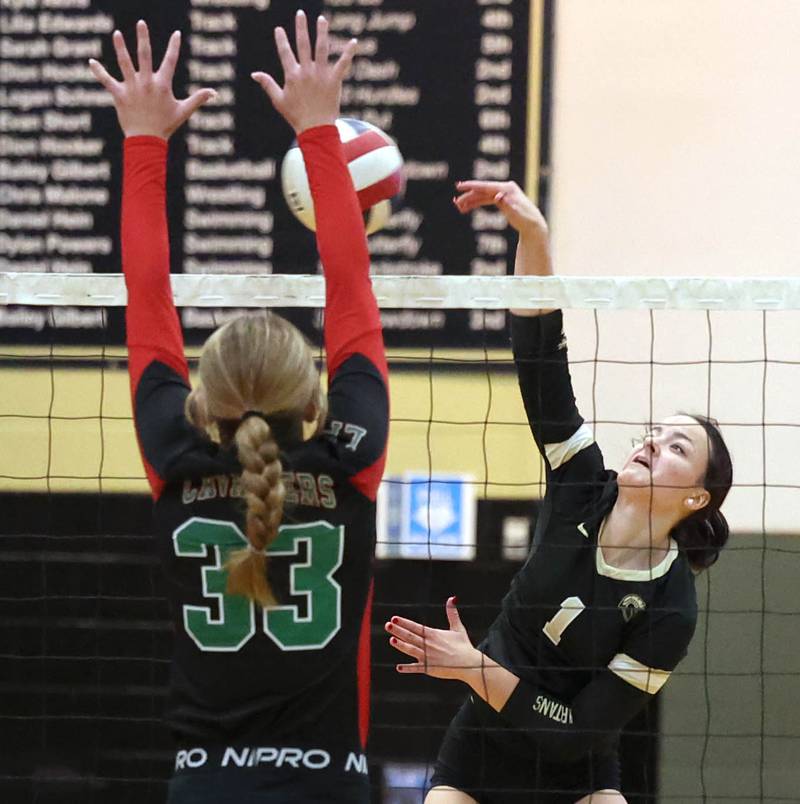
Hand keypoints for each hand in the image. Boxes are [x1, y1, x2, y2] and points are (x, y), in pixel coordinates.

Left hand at [89, 20, 215, 138]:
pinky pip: (106, 80)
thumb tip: (215, 93)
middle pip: (145, 56)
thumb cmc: (166, 125)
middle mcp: (147, 83)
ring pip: (125, 63)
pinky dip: (98, 71)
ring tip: (117, 34)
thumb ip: (198, 99)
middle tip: (141, 23)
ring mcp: (132, 88)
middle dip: (143, 38)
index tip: (176, 34)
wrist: (147, 141)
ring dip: (120, 48)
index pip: (170, 61)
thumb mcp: (184, 111)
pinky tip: (91, 62)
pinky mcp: (119, 95)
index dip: (174, 47)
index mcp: (162, 85)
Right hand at [252, 10, 356, 133]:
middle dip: (301, 28)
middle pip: (303, 45)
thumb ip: (267, 84)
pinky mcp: (334, 81)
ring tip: (322, 19)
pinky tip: (353, 41)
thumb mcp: (278, 100)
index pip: (285, 53)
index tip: (279, 29)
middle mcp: (306, 72)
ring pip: (321, 49)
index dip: (281, 40)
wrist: (315, 129)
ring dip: (321, 32)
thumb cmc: (296, 116)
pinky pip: (342, 64)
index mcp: (292, 75)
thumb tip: (254, 74)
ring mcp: (321, 75)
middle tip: (300, 13)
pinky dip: (348, 53)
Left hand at [386, 597, 483, 681]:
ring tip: (391, 640)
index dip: (404, 622)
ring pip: (411, 650)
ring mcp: (428, 657)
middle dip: (398, 630)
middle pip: (411, 637)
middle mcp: (429, 645)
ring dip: (401, 645)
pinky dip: (407, 668)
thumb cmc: (464, 646)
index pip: (416, 627)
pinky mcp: (429, 668)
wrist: (469, 664)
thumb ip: (452, 613)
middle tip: (387, 625)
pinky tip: (399, 667)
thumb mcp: (458, 628)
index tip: (394, 618)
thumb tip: (451, 598)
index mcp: (434, 634)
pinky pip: (416, 668)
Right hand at [454, 180, 547, 235]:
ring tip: (459, 208)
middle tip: (455, 203)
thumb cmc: (526, 221)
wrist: (534, 226)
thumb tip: (497, 196)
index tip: (459, 186)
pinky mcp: (501, 199)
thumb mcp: (516, 213)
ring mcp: (503, 193)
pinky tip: (467, 208)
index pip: (486, 186)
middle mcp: (505, 188)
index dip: (471, 186)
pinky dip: (476, 203)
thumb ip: (507, 204)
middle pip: (482, 191)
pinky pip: (485, 200)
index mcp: (507, 189)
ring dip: (470, 201)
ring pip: (482, 195)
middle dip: (468, 196)